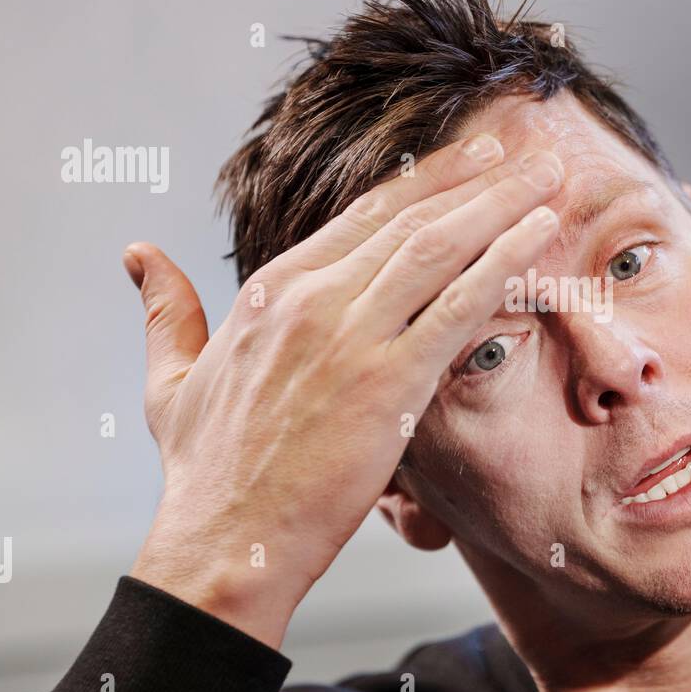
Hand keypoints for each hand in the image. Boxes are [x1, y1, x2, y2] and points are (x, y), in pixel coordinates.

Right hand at [122, 134, 562, 647]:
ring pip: (440, 248)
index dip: (424, 181)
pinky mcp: (387, 385)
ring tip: (550, 176)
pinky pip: (458, 308)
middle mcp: (312, 299)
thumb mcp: (170, 379)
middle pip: (411, 219)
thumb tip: (139, 255)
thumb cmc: (205, 471)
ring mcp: (350, 338)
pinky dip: (503, 264)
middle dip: (478, 178)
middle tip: (528, 148)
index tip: (470, 157)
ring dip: (503, 205)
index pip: (363, 215)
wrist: (223, 542)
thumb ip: (166, 311)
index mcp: (271, 291)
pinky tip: (540, 237)